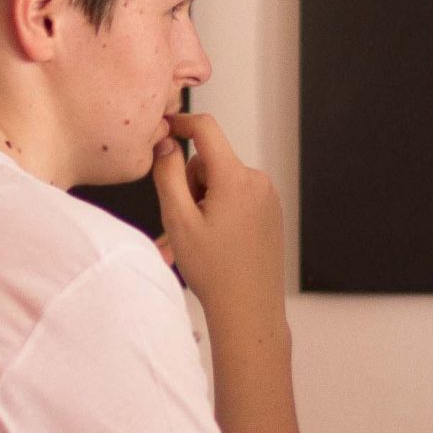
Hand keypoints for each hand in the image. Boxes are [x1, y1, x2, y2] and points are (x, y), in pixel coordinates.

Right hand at [149, 113, 283, 328]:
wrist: (250, 309)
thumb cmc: (213, 271)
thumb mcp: (178, 220)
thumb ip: (167, 174)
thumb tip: (166, 142)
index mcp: (235, 178)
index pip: (206, 129)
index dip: (181, 123)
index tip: (162, 129)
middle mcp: (257, 181)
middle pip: (210, 161)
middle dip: (192, 185)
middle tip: (186, 223)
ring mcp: (268, 196)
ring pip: (221, 181)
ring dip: (204, 202)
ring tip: (201, 238)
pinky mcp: (271, 211)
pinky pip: (237, 196)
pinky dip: (221, 210)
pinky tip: (217, 241)